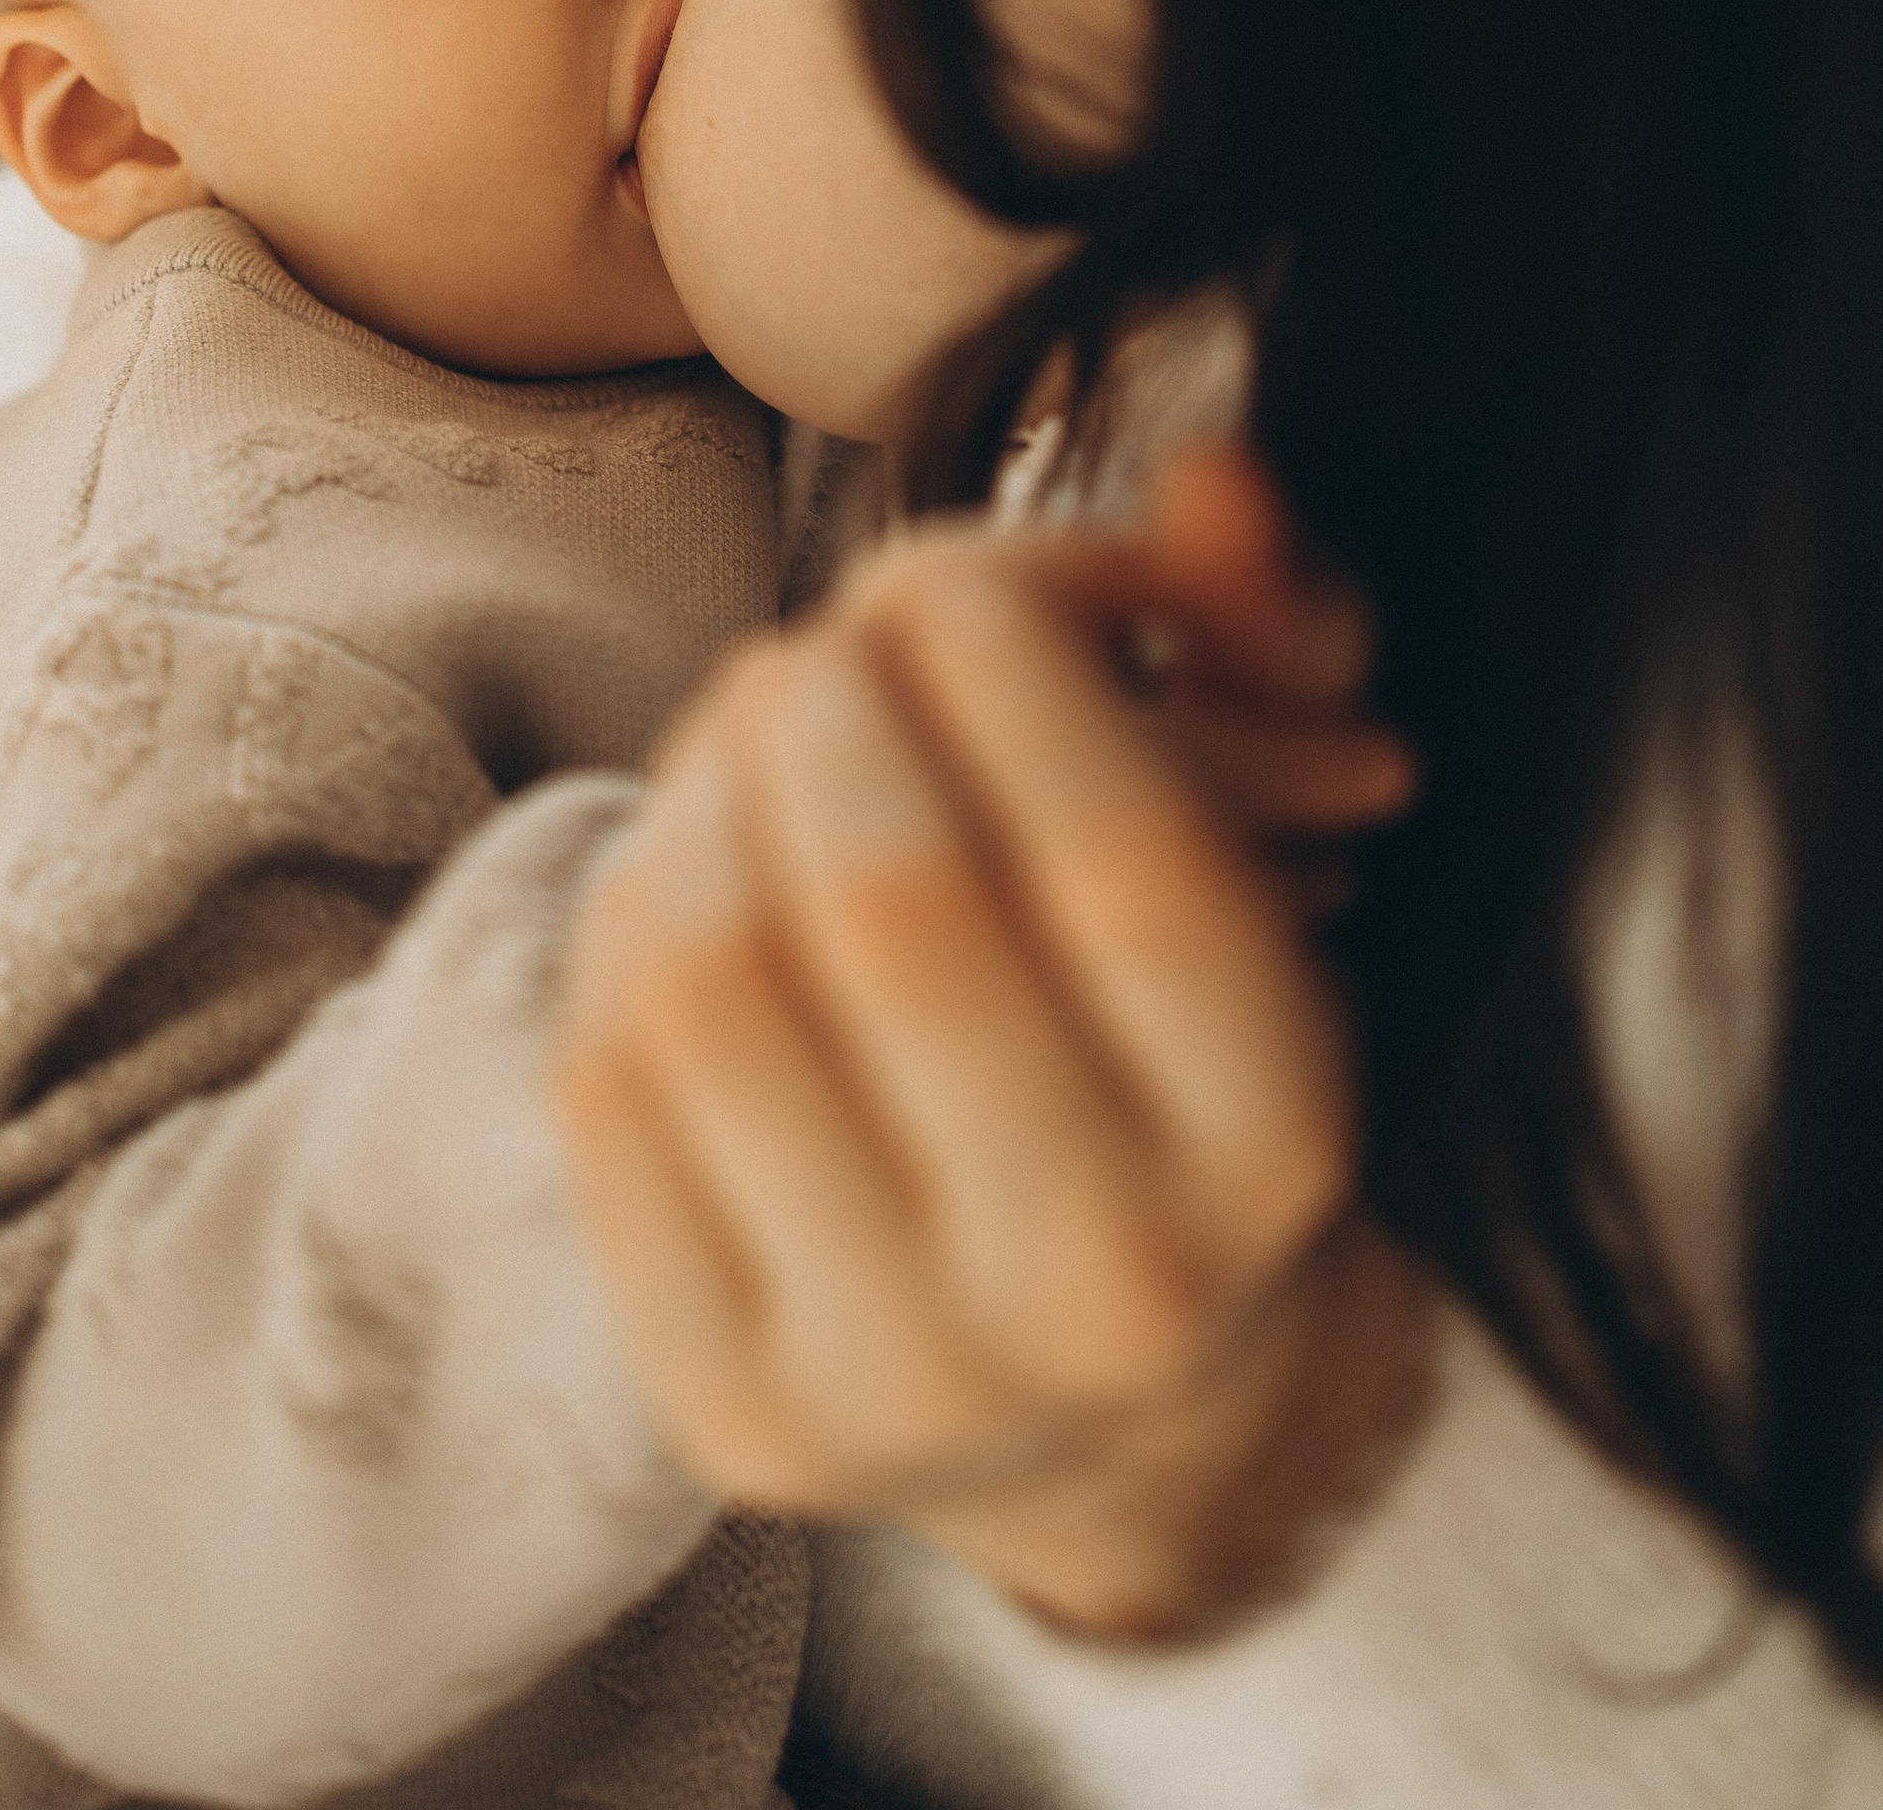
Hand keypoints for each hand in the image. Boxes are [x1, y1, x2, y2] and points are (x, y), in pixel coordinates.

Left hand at [552, 449, 1435, 1640]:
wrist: (1106, 1394)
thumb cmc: (1171, 1042)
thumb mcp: (1263, 841)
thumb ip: (1253, 630)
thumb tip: (1211, 474)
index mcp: (1275, 1144)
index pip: (1128, 857)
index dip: (1020, 653)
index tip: (958, 585)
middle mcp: (1100, 1290)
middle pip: (896, 901)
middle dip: (832, 696)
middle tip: (832, 639)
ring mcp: (895, 1377)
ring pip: (711, 976)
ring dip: (705, 789)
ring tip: (756, 734)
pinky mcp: (725, 1410)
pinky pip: (608, 1078)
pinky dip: (634, 912)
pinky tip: (701, 872)